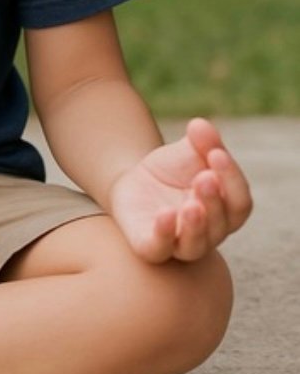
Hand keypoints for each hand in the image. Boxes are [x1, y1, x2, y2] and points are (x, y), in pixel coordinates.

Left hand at [109, 117, 251, 263]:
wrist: (133, 180)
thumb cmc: (173, 170)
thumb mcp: (189, 150)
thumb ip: (202, 140)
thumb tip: (200, 125)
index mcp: (226, 210)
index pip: (240, 202)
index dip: (232, 179)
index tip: (216, 153)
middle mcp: (209, 233)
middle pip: (221, 224)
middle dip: (214, 199)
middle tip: (203, 176)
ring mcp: (180, 243)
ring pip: (195, 245)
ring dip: (196, 225)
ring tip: (191, 204)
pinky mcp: (151, 247)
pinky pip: (159, 248)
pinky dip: (163, 235)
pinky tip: (165, 214)